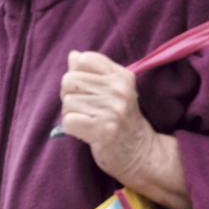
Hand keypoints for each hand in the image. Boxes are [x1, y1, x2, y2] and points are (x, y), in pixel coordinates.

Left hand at [60, 51, 155, 180]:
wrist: (141, 153)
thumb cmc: (121, 120)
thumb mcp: (113, 91)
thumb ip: (91, 72)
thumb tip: (73, 55)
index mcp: (122, 76)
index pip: (84, 59)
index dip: (77, 74)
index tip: (86, 89)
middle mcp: (119, 90)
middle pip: (69, 80)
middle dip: (69, 95)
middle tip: (84, 109)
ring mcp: (113, 110)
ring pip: (67, 102)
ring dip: (70, 114)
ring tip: (86, 121)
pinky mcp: (103, 130)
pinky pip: (68, 121)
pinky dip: (70, 128)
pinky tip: (84, 132)